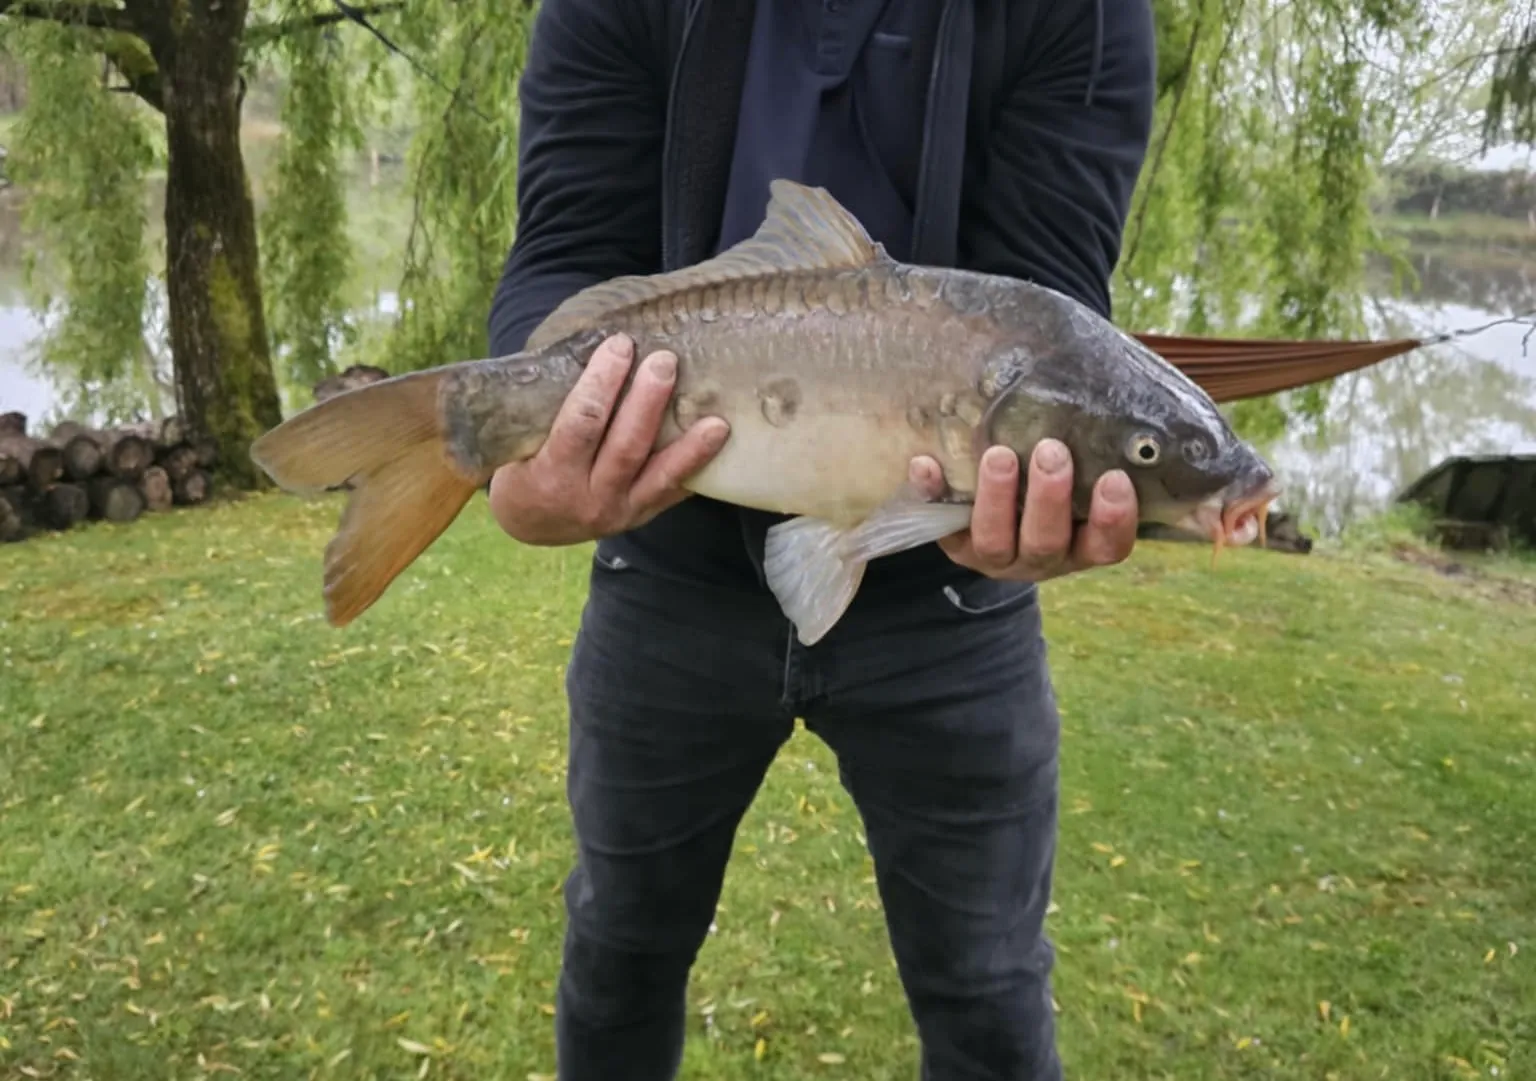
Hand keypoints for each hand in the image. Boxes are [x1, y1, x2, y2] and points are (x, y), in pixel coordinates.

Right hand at [487, 333, 729, 545]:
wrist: (531, 522)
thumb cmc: (523, 466)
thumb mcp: (518, 443)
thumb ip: (546, 407)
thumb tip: (581, 342)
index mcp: (551, 475)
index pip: (581, 424)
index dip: (601, 383)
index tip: (618, 345)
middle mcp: (588, 497)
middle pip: (626, 446)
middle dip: (648, 401)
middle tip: (665, 361)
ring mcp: (619, 511)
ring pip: (659, 475)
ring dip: (689, 446)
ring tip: (716, 420)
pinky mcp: (640, 516)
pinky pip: (672, 493)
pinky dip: (695, 470)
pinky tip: (718, 449)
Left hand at [911, 438, 1137, 582]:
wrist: (995, 501)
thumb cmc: (1054, 471)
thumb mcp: (1082, 460)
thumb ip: (1096, 434)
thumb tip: (1120, 360)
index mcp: (1082, 543)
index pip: (1108, 545)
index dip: (1114, 519)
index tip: (1115, 478)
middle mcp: (1041, 556)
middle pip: (1047, 542)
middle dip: (1049, 498)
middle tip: (1051, 452)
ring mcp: (995, 554)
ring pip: (995, 542)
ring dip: (996, 498)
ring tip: (998, 454)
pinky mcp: (954, 543)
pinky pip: (938, 523)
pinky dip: (931, 494)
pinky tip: (925, 465)